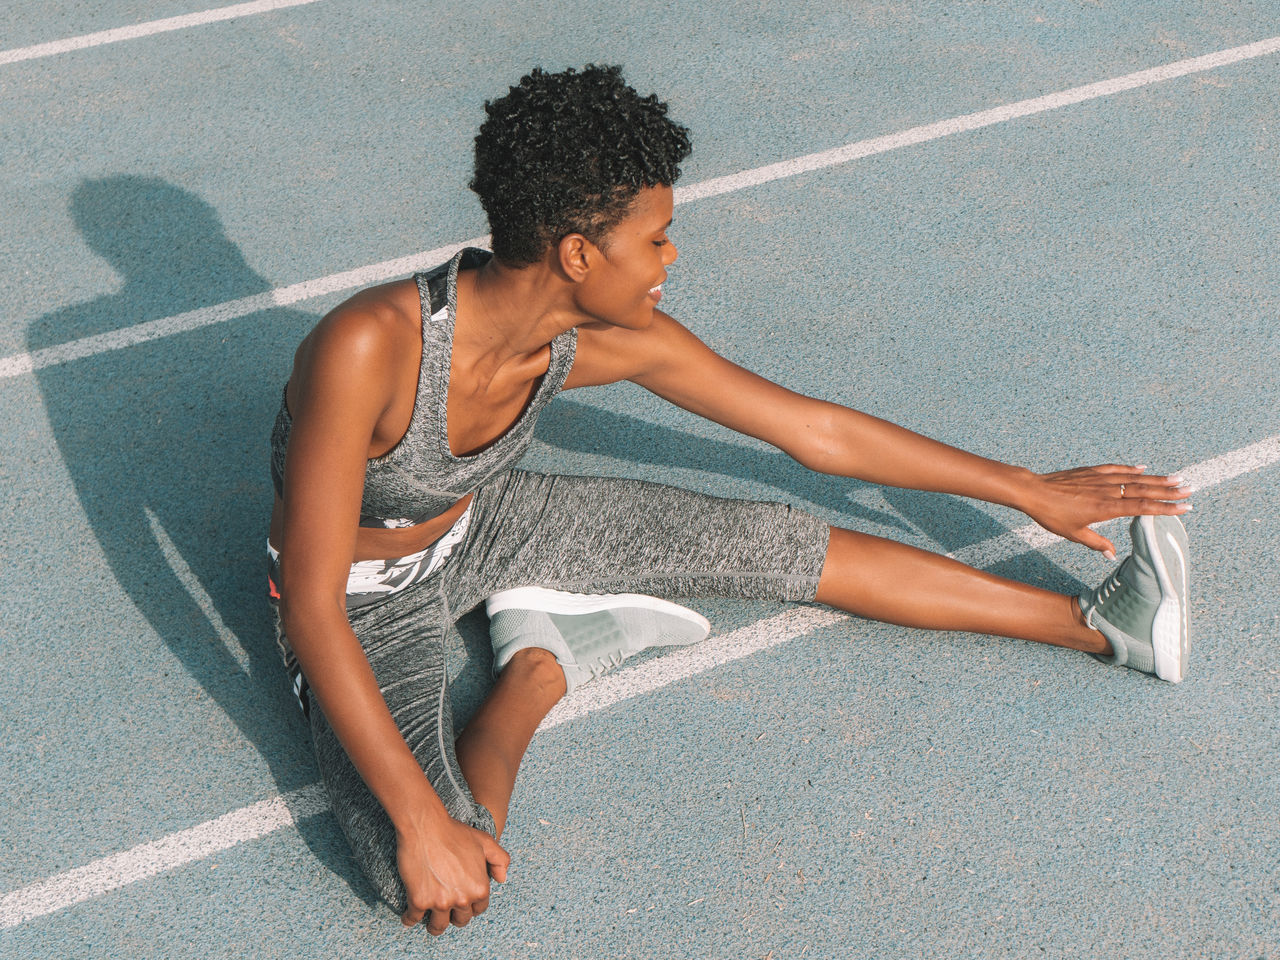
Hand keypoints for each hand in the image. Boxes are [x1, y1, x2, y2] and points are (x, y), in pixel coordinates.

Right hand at [396, 815, 510, 933]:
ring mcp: (440, 902)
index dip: (471, 906)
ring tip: (430, 922)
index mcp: (479, 888)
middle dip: (455, 917)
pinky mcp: (419, 901)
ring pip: (438, 926)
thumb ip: (500, 860)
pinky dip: (409, 919)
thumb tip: (502, 880)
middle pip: (460, 921)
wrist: (426, 826)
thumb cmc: (455, 832)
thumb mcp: (485, 841)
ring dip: (434, 925)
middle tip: (448, 911)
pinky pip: (413, 919)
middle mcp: (462, 899)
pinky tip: (409, 918)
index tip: (463, 903)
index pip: (478, 909)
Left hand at [1022, 464, 1191, 558]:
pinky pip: (1115, 469)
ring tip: (1176, 477)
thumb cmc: (1051, 515)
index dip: (1165, 508)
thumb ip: (1096, 543)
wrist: (1033, 492)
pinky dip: (1130, 468)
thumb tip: (1111, 554)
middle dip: (1169, 490)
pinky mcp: (1091, 471)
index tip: (1185, 508)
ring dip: (1155, 478)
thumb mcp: (1074, 534)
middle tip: (1190, 489)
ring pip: (1133, 478)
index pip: (1142, 508)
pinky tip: (1142, 468)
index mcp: (1106, 508)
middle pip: (1144, 490)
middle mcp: (1107, 491)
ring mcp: (1100, 479)